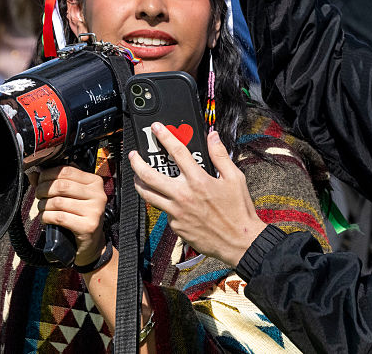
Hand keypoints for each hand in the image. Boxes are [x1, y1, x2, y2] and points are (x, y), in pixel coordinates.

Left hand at [32, 165, 108, 265]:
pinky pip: (59, 217)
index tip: (39, 180)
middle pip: (62, 185)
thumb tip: (34, 174)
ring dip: (43, 205)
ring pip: (58, 202)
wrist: (91, 243)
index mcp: (95, 182)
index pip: (67, 170)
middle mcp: (98, 194)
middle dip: (43, 189)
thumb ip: (54, 182)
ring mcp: (94, 210)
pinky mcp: (88, 226)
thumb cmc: (79, 216)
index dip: (48, 174)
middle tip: (38, 195)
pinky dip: (47, 217)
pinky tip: (45, 218)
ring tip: (42, 208)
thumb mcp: (71, 196)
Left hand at [130, 125, 266, 267]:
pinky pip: (164, 211)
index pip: (177, 152)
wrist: (238, 242)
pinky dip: (164, 203)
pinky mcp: (176, 226)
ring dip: (140, 183)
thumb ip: (220, 156)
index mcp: (198, 181)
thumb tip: (212, 137)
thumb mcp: (235, 178)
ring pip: (149, 195)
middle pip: (150, 176)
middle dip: (137, 163)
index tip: (156, 128)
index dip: (165, 136)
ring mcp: (177, 212)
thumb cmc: (238, 210)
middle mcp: (183, 196)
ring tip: (137, 176)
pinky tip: (169, 199)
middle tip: (133, 155)